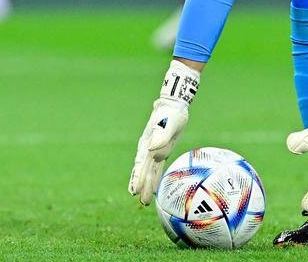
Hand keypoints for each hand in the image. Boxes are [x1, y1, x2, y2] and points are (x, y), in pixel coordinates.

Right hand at [128, 60, 199, 204]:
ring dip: (147, 185)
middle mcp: (148, 149)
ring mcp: (154, 150)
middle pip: (143, 171)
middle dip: (141, 186)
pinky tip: (154, 189)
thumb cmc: (172, 113)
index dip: (137, 178)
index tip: (134, 191)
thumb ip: (162, 136)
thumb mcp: (170, 124)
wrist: (174, 104)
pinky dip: (155, 178)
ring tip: (145, 202)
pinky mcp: (162, 150)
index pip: (141, 164)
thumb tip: (151, 150)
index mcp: (147, 143)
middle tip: (141, 202)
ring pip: (149, 171)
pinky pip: (157, 167)